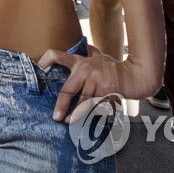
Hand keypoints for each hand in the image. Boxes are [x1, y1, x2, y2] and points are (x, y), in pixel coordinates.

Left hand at [40, 45, 157, 122]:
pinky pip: (94, 108)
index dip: (47, 59)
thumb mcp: (98, 57)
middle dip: (61, 105)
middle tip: (56, 117)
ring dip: (76, 115)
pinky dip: (90, 117)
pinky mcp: (106, 94)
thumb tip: (77, 48)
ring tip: (69, 122)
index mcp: (81, 62)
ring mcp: (96, 83)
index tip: (39, 67)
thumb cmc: (113, 68)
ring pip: (82, 102)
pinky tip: (85, 124)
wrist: (134, 76)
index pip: (59, 55)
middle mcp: (86, 71)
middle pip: (69, 89)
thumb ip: (87, 54)